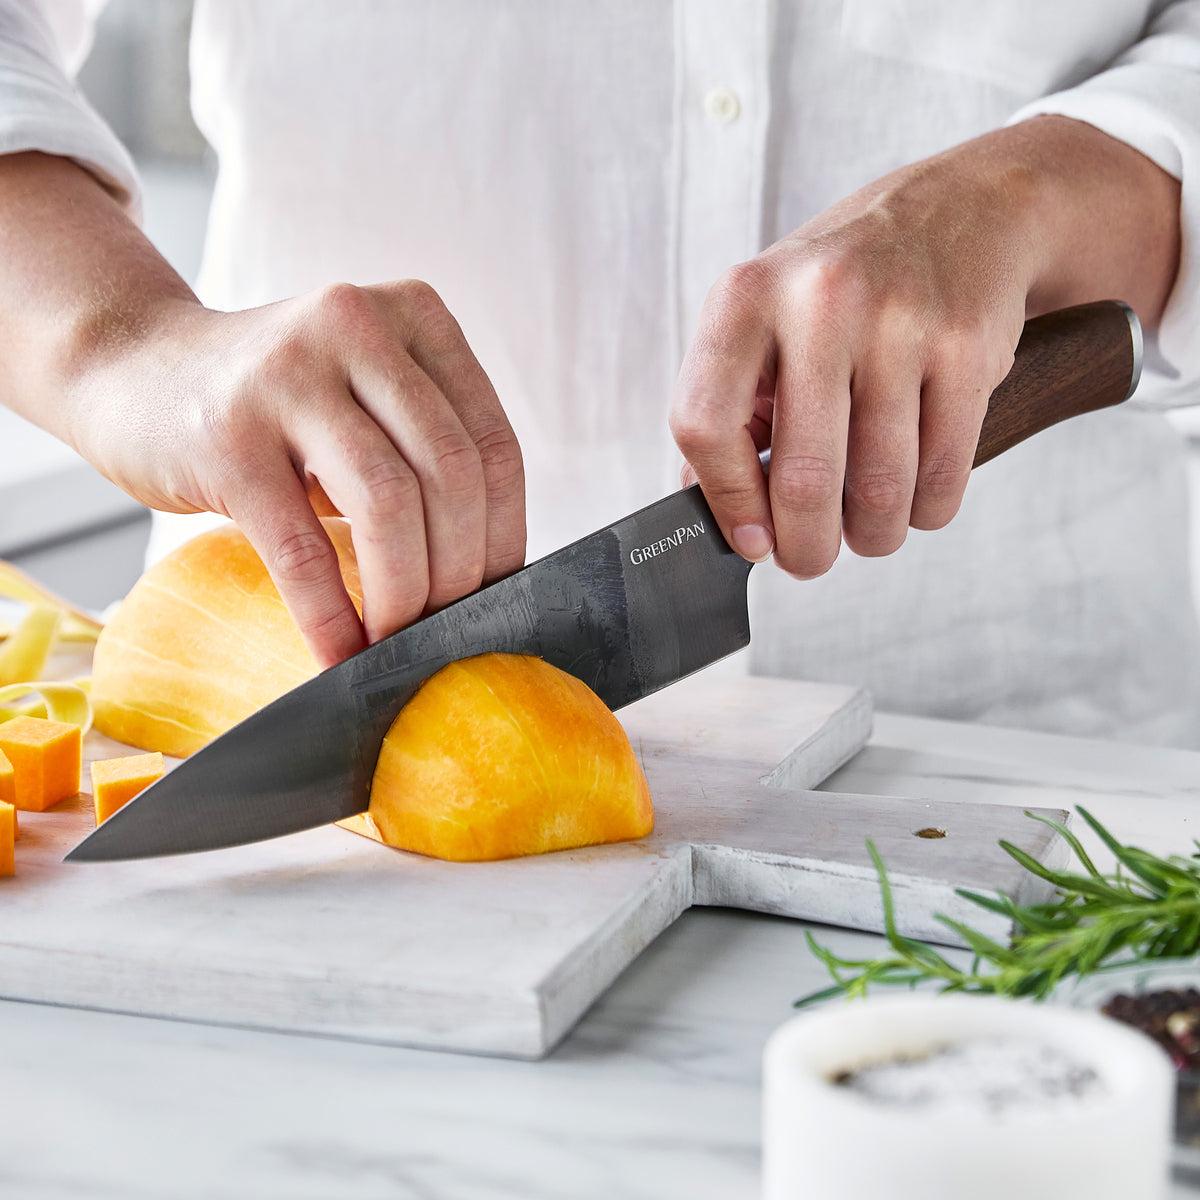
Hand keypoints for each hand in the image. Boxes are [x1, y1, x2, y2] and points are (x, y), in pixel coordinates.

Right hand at [74, 282, 525, 667]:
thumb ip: (425, 448)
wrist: (131, 368)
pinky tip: (340, 653)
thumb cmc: (274, 404)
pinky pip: (301, 548)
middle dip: (459, 572)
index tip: (496, 596)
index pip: (492, 444)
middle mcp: (357, 328)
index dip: (504, 536)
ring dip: (403, 596)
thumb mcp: (363, 394)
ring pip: (388, 504)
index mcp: (413, 316)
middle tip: (446, 628)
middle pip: (450, 475)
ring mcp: (287, 376)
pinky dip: (330, 614)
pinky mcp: (228, 438)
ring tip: (397, 641)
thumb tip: (488, 575)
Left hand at [669, 116, 1180, 577]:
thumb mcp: (766, 318)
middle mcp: (820, 302)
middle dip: (807, 548)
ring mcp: (900, 322)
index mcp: (746, 298)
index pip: (704, 424)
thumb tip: (720, 515)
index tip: (750, 539)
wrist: (967, 210)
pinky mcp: (968, 348)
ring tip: (868, 529)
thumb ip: (732, 407)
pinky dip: (927, 509)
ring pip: (880, 492)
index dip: (726, 501)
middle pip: (803, 478)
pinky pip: (943, 477)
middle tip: (810, 560)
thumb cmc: (848, 284)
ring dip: (873, 536)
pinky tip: (915, 496)